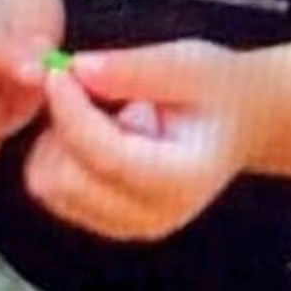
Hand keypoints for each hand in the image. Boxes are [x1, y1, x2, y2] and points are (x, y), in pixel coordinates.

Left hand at [22, 40, 260, 241]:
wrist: (239, 122)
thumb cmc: (218, 89)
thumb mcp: (189, 64)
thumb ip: (135, 69)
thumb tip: (76, 68)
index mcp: (180, 181)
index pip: (106, 158)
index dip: (71, 113)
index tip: (58, 71)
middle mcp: (151, 217)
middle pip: (67, 180)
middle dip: (63, 125)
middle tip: (83, 83)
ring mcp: (127, 227)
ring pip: (50, 187)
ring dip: (58, 140)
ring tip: (100, 110)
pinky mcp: (106, 223)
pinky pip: (53, 191)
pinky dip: (59, 155)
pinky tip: (95, 130)